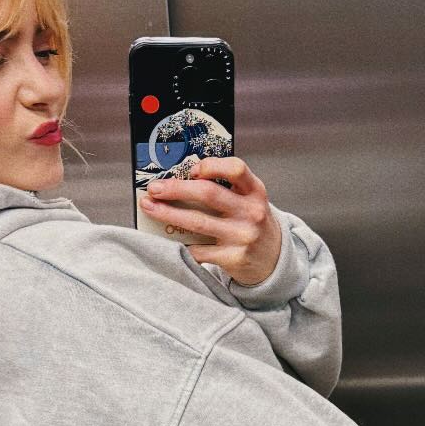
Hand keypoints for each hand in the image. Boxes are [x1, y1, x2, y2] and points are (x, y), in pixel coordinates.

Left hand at [139, 155, 283, 287]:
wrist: (274, 260)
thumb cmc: (251, 223)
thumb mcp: (248, 200)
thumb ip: (226, 188)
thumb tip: (181, 178)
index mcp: (255, 191)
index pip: (235, 169)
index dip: (210, 165)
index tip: (190, 169)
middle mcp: (251, 212)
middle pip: (208, 194)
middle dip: (176, 189)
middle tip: (154, 188)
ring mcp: (243, 236)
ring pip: (198, 222)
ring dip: (168, 214)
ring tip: (150, 207)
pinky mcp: (234, 258)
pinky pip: (199, 250)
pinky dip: (179, 243)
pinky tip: (166, 237)